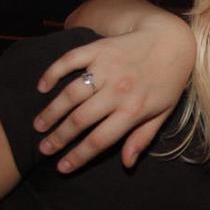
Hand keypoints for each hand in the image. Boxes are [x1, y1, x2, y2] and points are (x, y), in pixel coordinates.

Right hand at [33, 20, 194, 171]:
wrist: (171, 41)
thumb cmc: (167, 81)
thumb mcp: (162, 113)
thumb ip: (143, 138)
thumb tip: (127, 164)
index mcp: (134, 110)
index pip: (99, 140)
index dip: (78, 156)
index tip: (61, 167)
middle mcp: (117, 90)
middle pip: (79, 120)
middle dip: (58, 138)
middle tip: (43, 148)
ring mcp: (106, 68)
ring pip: (70, 94)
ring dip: (51, 111)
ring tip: (39, 125)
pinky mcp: (98, 49)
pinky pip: (68, 61)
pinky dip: (52, 73)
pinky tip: (42, 87)